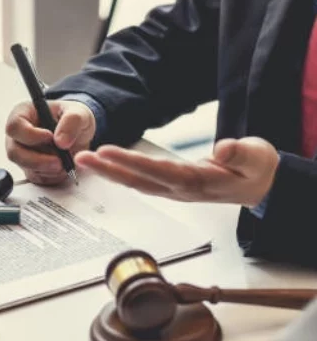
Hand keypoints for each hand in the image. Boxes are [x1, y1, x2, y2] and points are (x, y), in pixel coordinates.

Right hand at [6, 100, 95, 184]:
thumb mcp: (78, 112)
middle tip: (58, 160)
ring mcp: (22, 153)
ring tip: (65, 162)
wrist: (79, 133)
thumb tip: (61, 141)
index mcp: (23, 114)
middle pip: (14, 152)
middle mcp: (18, 135)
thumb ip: (71, 121)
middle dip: (37, 159)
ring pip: (25, 166)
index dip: (30, 135)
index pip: (14, 126)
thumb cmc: (73, 118)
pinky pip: (36, 177)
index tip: (50, 137)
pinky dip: (52, 175)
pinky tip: (63, 167)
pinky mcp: (31, 168)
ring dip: (47, 168)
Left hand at [76, 137, 279, 207]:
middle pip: (138, 180)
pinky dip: (120, 174)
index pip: (160, 171)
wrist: (258, 187)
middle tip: (81, 157)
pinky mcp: (171, 187)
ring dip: (108, 172)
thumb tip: (223, 149)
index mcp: (198, 181)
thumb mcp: (257, 157)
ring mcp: (173, 191)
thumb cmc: (255, 169)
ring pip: (135, 183)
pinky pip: (140, 182)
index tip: (108, 152)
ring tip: (85, 160)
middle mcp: (180, 189)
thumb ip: (240, 153)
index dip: (132, 162)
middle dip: (108, 169)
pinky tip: (104, 167)